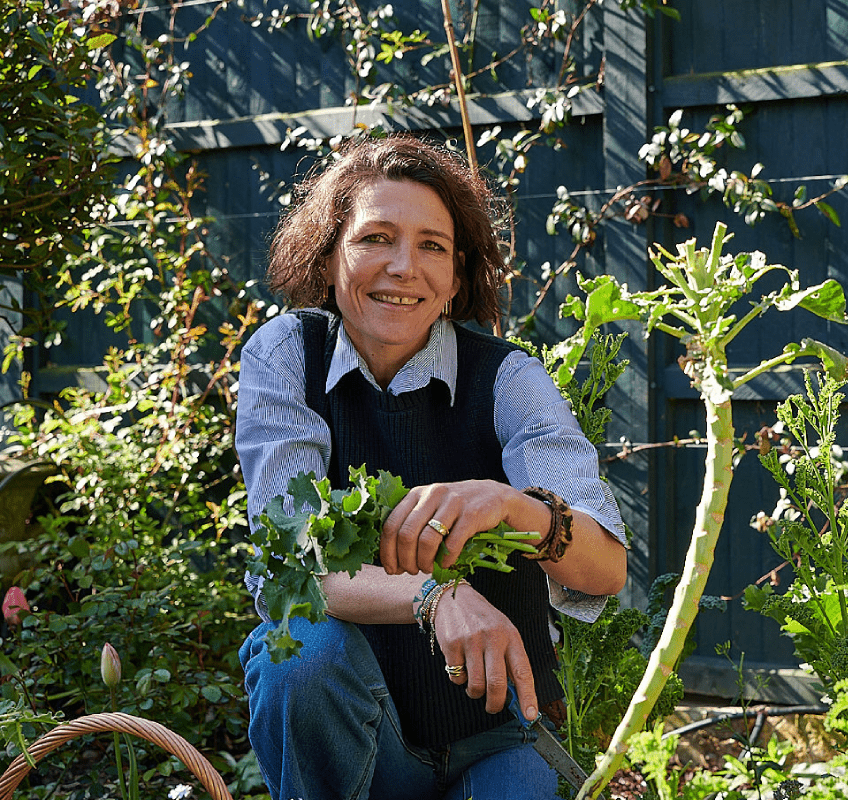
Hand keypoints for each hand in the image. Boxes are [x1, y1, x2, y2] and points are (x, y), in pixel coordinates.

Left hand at [380, 480, 524, 574]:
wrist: (494, 496)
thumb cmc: (455, 509)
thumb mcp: (430, 508)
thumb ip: (411, 525)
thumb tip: (392, 560)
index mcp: (416, 494)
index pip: (391, 525)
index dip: (387, 551)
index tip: (392, 569)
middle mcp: (432, 494)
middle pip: (406, 534)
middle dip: (405, 560)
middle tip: (412, 571)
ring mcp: (452, 502)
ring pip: (427, 539)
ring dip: (424, 561)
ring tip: (427, 569)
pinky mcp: (471, 513)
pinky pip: (453, 543)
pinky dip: (446, 559)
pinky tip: (445, 564)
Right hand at [433, 582, 537, 720]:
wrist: (454, 599)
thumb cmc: (483, 620)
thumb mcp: (503, 631)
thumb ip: (510, 659)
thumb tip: (515, 695)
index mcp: (510, 636)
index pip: (523, 671)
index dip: (528, 696)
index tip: (530, 715)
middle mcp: (492, 637)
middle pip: (496, 684)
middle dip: (495, 704)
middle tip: (493, 707)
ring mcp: (471, 640)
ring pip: (475, 685)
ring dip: (475, 692)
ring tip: (474, 683)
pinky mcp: (452, 644)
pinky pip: (456, 677)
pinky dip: (459, 679)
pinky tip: (461, 665)